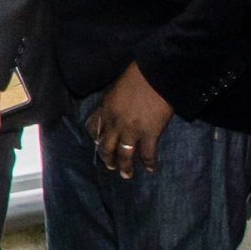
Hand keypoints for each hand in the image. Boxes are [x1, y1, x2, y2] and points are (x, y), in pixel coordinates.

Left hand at [89, 61, 177, 177]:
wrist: (156, 74)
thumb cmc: (138, 76)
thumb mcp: (117, 89)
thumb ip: (114, 103)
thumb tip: (116, 111)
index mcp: (106, 110)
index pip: (94, 128)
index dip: (96, 138)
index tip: (99, 143)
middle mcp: (115, 123)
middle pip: (106, 147)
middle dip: (107, 159)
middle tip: (110, 166)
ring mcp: (131, 130)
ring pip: (124, 155)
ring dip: (125, 167)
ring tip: (126, 175)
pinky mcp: (150, 133)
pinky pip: (147, 153)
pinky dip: (149, 163)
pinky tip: (151, 169)